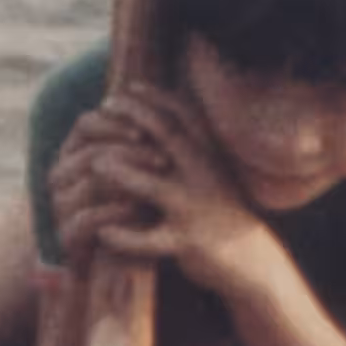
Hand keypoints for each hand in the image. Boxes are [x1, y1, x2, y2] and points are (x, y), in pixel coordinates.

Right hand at [46, 103, 163, 271]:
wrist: (125, 255)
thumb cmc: (139, 199)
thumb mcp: (141, 163)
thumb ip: (139, 133)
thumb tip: (149, 93)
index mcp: (76, 151)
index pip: (86, 124)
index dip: (114, 123)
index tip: (147, 130)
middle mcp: (63, 175)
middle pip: (88, 153)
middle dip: (127, 153)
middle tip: (162, 159)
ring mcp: (61, 206)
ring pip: (86, 184)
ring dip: (124, 181)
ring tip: (156, 182)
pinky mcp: (67, 237)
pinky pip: (84, 220)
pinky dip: (113, 213)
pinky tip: (138, 209)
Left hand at [89, 83, 272, 293]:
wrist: (251, 257)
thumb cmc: (222, 210)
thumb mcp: (213, 172)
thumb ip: (191, 148)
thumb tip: (163, 117)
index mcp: (211, 157)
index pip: (183, 116)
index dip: (155, 98)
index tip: (128, 88)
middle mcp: (205, 175)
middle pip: (167, 137)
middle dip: (134, 118)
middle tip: (104, 108)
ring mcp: (195, 208)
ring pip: (153, 187)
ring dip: (122, 173)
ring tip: (94, 164)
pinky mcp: (188, 242)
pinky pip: (150, 240)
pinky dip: (124, 236)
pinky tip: (102, 231)